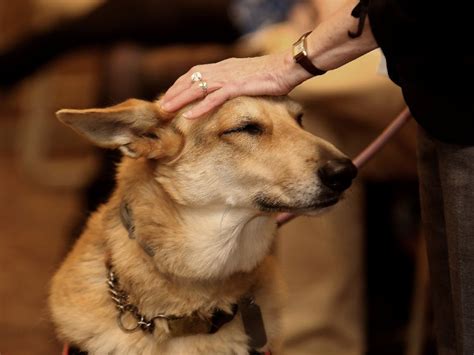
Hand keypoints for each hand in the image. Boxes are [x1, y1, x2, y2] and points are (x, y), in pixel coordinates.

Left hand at [160, 49, 310, 118]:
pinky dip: (200, 107)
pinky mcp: (237, 86)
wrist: (288, 66)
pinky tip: (189, 115)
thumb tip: (229, 93)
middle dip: (173, 92)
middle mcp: (222, 69)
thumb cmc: (272, 74)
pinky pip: (214, 98)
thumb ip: (235, 83)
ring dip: (179, 99)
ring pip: (197, 88)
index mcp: (224, 66)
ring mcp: (228, 77)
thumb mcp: (248, 78)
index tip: (170, 95)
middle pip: (190, 79)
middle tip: (160, 105)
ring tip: (166, 110)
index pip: (195, 73)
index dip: (180, 84)